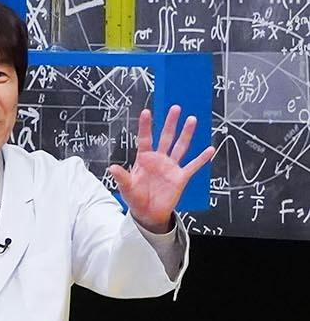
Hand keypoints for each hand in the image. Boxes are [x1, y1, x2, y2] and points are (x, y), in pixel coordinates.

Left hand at [108, 106, 212, 231]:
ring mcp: (171, 167)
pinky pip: (193, 166)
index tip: (146, 112)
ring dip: (186, 134)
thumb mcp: (126, 188)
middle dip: (170, 123)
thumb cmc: (136, 198)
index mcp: (144, 159)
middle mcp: (159, 159)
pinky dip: (202, 158)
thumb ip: (121, 177)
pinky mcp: (180, 177)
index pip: (145, 139)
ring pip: (180, 146)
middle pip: (166, 137)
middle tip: (175, 108)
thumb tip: (111, 168)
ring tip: (192, 119)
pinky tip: (210, 149)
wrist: (148, 213)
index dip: (146, 126)